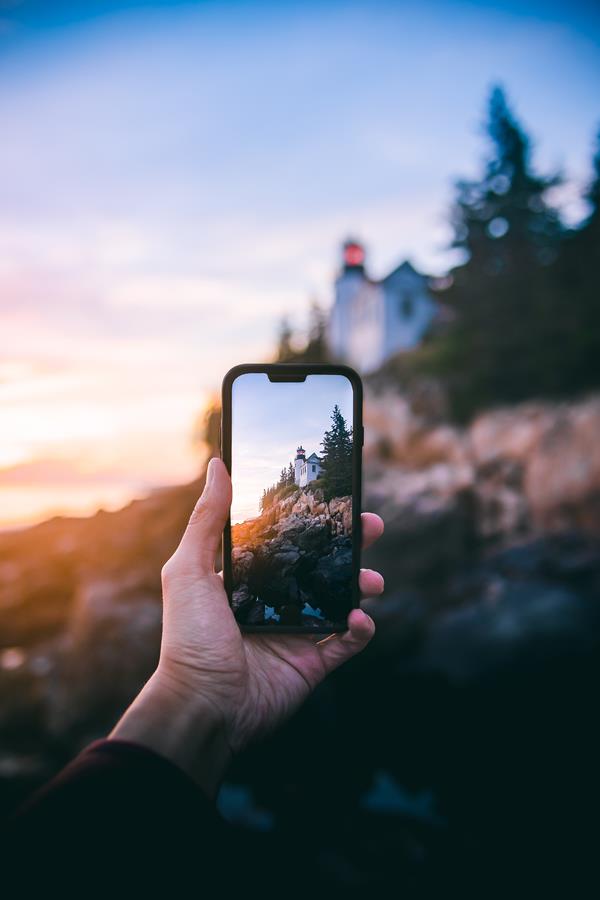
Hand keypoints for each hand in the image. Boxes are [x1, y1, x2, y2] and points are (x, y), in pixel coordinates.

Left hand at [111, 458, 383, 796]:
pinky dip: (359, 629)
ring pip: (340, 600)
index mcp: (247, 578)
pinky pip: (346, 642)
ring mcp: (295, 632)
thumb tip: (217, 465)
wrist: (202, 706)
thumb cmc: (189, 638)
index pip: (286, 540)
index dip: (312, 519)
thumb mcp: (189, 570)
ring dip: (362, 585)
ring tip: (373, 580)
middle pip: (321, 564)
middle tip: (371, 527)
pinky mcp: (311, 663)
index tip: (336, 498)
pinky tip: (358, 618)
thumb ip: (206, 519)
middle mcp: (273, 601)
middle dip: (349, 545)